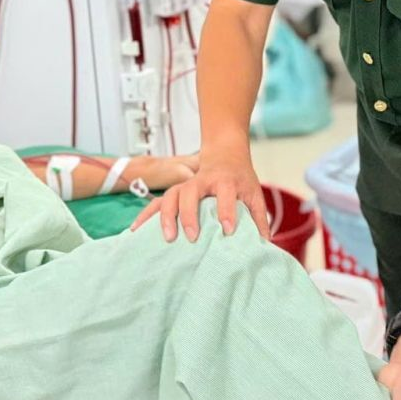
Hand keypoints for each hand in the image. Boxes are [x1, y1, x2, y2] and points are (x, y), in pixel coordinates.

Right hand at [130, 150, 265, 240]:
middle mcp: (202, 181)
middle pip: (191, 194)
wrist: (224, 154)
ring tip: (167, 238)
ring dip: (166, 216)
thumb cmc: (240, 179)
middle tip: (192, 237)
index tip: (228, 231)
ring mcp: (185, 186)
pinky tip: (135, 231)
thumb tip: (265, 245)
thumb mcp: (254, 194)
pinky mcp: (173, 191)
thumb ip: (258, 218)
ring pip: (170, 196)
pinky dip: (145, 216)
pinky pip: (156, 203)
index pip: (226, 196)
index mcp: (226, 181)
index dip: (227, 212)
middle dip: (190, 215)